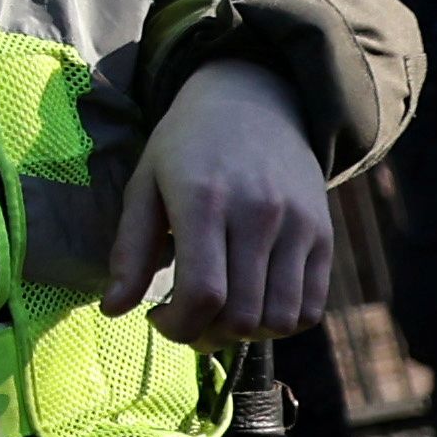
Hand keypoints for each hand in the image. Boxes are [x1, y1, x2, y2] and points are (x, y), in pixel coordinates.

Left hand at [100, 64, 340, 346]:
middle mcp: (258, 213)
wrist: (253, 101)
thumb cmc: (186, 146)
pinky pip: (310, 308)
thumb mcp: (145, 184)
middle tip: (187, 321)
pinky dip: (280, 323)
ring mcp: (298, 226)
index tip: (159, 318)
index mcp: (204, 199)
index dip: (178, 326)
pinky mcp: (323, 235)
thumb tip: (113, 310)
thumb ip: (129, 249)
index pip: (204, 292)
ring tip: (220, 314)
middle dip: (206, 335)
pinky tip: (252, 303)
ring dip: (245, 335)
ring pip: (279, 320)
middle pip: (242, 316)